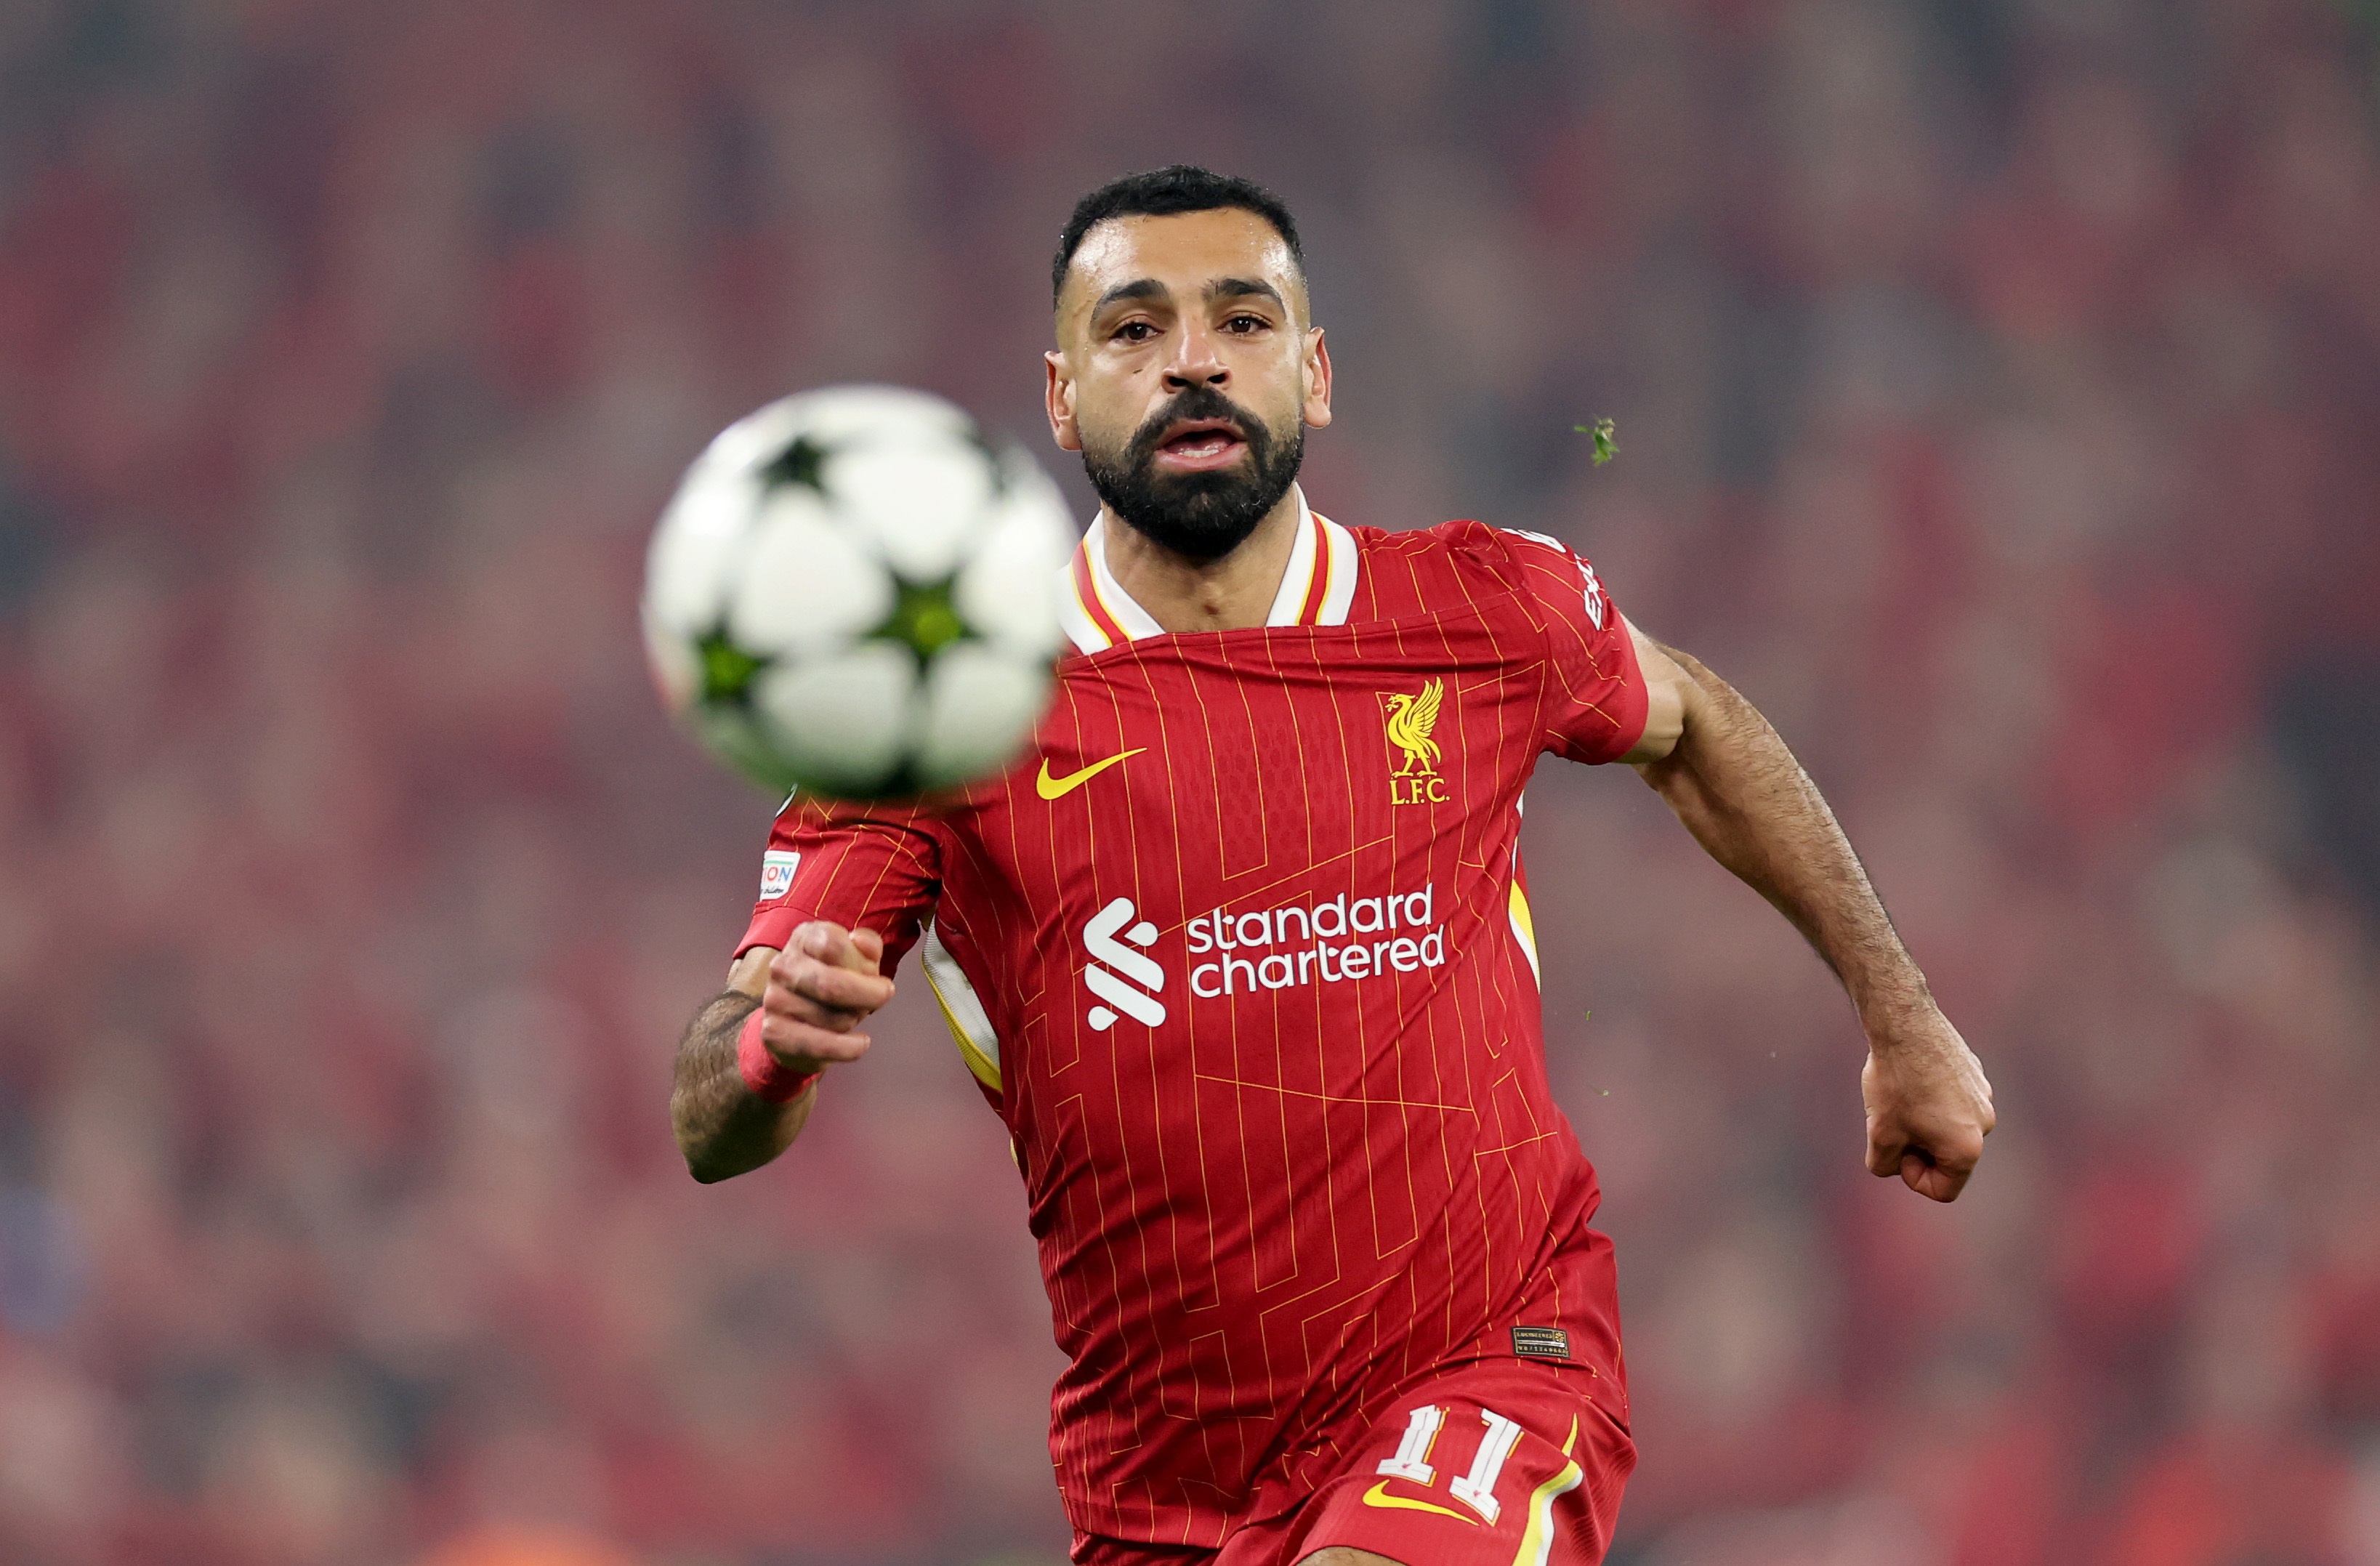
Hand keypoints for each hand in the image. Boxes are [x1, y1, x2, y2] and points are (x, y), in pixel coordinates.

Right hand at [760, 921, 894, 1074]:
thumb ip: (868, 945)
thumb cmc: (833, 980)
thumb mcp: (855, 957)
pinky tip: (859, 1044)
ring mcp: (775, 999)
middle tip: (882, 999)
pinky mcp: (774, 1031)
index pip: (833, 945)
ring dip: (854, 1020)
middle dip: (866, 996)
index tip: (879, 979)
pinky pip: (821, 1045)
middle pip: (830, 983)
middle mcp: (783, 966)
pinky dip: (849, 1048)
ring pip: (831, 1017)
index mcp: (804, 939)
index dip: (863, 964)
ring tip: (853, 1016)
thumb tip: (862, 943)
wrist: (795, 1021)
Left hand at [1861, 1004, 1993, 1201]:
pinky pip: (1952, 1101)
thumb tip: (1893, 1166)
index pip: (1944, 1190)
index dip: (1913, 1178)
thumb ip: (1885, 1165)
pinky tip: (1911, 1078)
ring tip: (1900, 1097)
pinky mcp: (1976, 1074)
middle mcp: (1984, 1125)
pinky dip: (1931, 1100)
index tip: (1896, 1151)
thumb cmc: (1895, 1083)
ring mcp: (1984, 1097)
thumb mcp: (1880, 1135)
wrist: (1906, 1027)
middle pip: (1948, 1158)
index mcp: (1967, 1148)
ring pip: (1949, 1127)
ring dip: (1923, 1123)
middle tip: (1892, 1122)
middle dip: (1917, 1148)